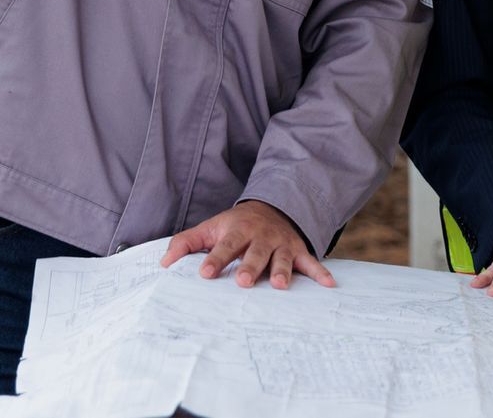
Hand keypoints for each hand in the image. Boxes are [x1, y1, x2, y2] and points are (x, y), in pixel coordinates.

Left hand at [160, 200, 333, 290]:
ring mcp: (281, 244)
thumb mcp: (210, 228)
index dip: (215, 259)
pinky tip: (329, 285)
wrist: (271, 208)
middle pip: (254, 253)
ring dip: (281, 270)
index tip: (205, 274)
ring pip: (281, 258)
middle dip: (249, 266)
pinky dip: (320, 272)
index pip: (224, 245)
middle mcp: (260, 237)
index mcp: (236, 231)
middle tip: (242, 282)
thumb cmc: (234, 226)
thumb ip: (186, 244)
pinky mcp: (298, 251)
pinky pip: (311, 262)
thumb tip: (163, 263)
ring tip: (279, 285)